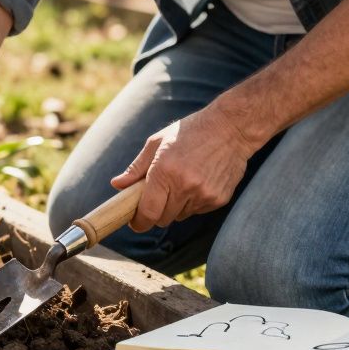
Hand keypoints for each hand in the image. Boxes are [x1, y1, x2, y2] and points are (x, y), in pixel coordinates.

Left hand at [111, 104, 262, 232]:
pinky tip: (199, 180)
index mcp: (164, 171)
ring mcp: (204, 194)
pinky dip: (193, 202)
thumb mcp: (157, 142)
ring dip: (175, 206)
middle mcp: (185, 186)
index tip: (135, 222)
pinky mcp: (219, 199)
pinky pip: (198, 210)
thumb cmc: (189, 132)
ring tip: (182, 180)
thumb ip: (136, 168)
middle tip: (157, 195)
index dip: (139, 222)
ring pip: (180, 215)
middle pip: (162, 219)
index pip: (148, 212)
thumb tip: (117, 185)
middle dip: (156, 212)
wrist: (231, 127)